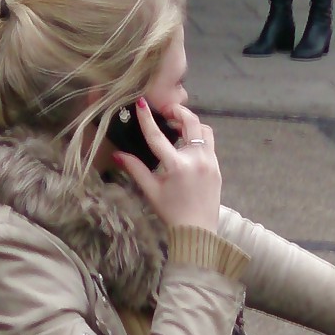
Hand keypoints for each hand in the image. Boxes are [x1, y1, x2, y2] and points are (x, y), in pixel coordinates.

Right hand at [112, 100, 220, 232]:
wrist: (198, 231)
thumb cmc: (172, 213)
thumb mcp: (151, 191)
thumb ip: (135, 169)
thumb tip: (117, 155)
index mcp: (177, 166)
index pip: (158, 137)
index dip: (147, 119)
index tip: (141, 103)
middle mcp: (196, 159)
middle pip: (191, 122)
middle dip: (178, 112)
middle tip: (166, 112)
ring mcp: (210, 162)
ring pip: (204, 130)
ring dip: (191, 123)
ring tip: (177, 127)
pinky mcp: (217, 167)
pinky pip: (209, 143)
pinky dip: (199, 137)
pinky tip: (187, 144)